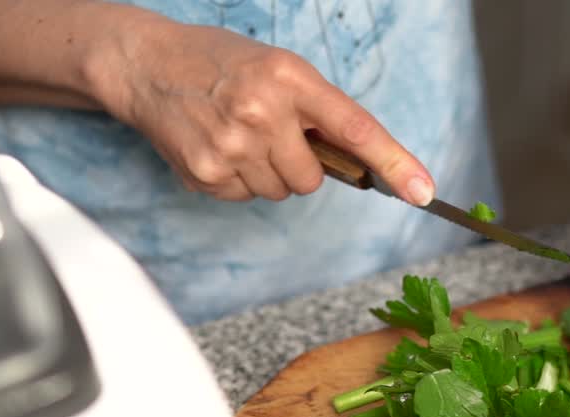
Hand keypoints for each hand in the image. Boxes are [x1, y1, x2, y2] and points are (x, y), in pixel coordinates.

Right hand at [96, 18, 433, 204]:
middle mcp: (262, 111)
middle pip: (313, 179)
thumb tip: (359, 164)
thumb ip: (317, 110)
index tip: (424, 191)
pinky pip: (245, 199)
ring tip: (237, 136)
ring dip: (268, 174)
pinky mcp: (206, 172)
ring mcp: (232, 145)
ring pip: (281, 193)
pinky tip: (217, 148)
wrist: (146, 64)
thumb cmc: (220, 64)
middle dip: (301, 165)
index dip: (394, 163)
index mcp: (290, 78)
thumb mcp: (277, 68)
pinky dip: (237, 181)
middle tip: (270, 134)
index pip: (355, 128)